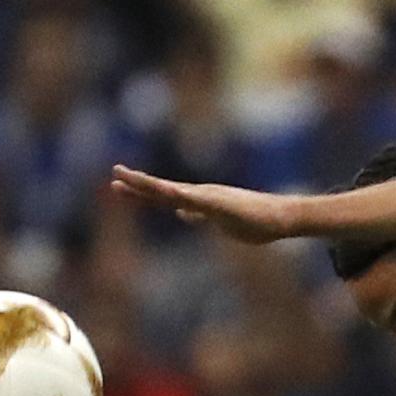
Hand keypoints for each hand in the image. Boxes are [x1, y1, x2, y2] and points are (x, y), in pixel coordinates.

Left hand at [108, 167, 301, 242]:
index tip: (118, 185)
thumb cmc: (256, 221)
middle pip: (162, 189)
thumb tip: (181, 213)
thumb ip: (199, 215)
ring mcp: (210, 198)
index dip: (140, 191)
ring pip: (174, 190)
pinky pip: (197, 200)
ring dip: (151, 185)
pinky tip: (167, 193)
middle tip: (114, 174)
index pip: (162, 195)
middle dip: (137, 183)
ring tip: (130, 178)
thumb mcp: (218, 221)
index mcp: (198, 200)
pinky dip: (180, 196)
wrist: (281, 217)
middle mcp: (200, 195)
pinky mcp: (221, 204)